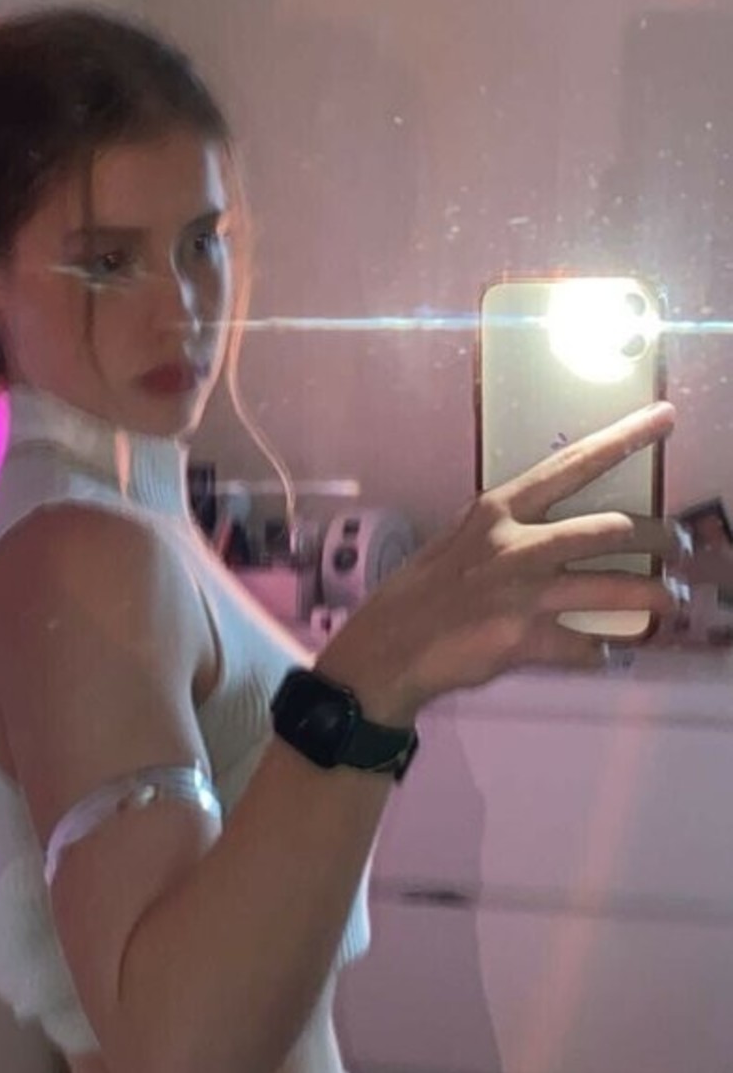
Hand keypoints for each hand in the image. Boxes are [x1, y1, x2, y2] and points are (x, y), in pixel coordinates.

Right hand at [318, 402, 682, 721]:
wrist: (386, 649)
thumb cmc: (420, 594)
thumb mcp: (458, 543)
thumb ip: (506, 533)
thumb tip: (550, 532)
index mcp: (499, 510)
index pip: (571, 466)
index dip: (623, 440)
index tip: (664, 418)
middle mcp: (516, 544)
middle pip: (611, 530)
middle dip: (661, 538)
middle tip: (684, 547)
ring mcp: (523, 593)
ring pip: (613, 589)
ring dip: (653, 599)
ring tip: (673, 606)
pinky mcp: (524, 639)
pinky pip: (585, 646)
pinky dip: (603, 652)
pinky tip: (608, 654)